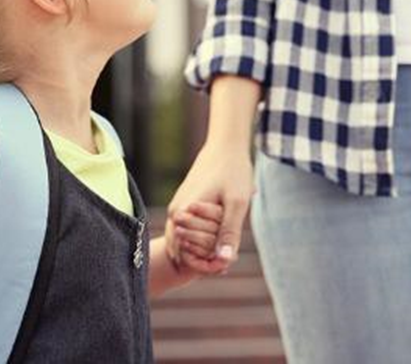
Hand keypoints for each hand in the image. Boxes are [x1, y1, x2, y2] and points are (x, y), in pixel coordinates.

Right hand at [165, 140, 255, 269]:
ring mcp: (176, 208)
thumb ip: (229, 232)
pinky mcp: (183, 206)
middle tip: (226, 264)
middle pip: (183, 250)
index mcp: (182, 213)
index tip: (227, 264)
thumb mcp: (236, 203)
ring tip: (224, 254)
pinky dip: (201, 239)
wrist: (226, 146)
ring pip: (185, 241)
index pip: (186, 254)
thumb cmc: (233, 172)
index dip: (207, 264)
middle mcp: (174, 213)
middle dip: (204, 259)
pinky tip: (219, 240)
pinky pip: (187, 231)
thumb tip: (224, 260)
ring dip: (203, 250)